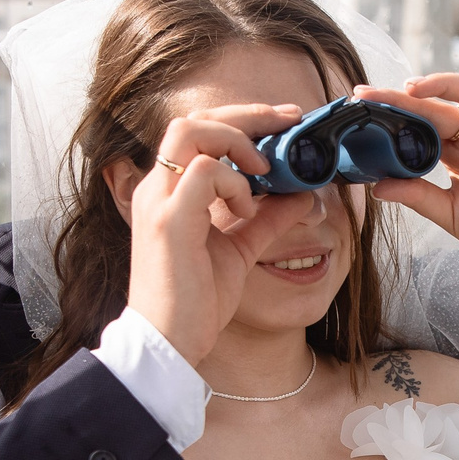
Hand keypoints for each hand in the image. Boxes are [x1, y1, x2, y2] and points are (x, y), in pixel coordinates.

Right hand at [120, 105, 296, 363]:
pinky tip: (245, 208)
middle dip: (246, 115)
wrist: (168, 344)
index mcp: (169, 192)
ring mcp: (158, 202)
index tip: (284, 123)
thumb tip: (302, 197)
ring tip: (263, 172)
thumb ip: (265, 219)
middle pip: (193, 118)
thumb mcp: (239, 250)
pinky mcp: (168, 222)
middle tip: (288, 122)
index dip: (242, 120)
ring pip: (191, 131)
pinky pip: (201, 172)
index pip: (198, 131)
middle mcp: (157, 188)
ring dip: (236, 143)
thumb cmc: (194, 302)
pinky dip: (232, 182)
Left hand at [357, 72, 458, 285]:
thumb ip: (418, 197)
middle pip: (441, 103)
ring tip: (417, 88)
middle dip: (407, 96)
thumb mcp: (450, 215)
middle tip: (374, 94)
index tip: (362, 101)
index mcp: (457, 153)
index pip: (421, 122)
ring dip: (447, 83)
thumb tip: (376, 187)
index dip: (394, 110)